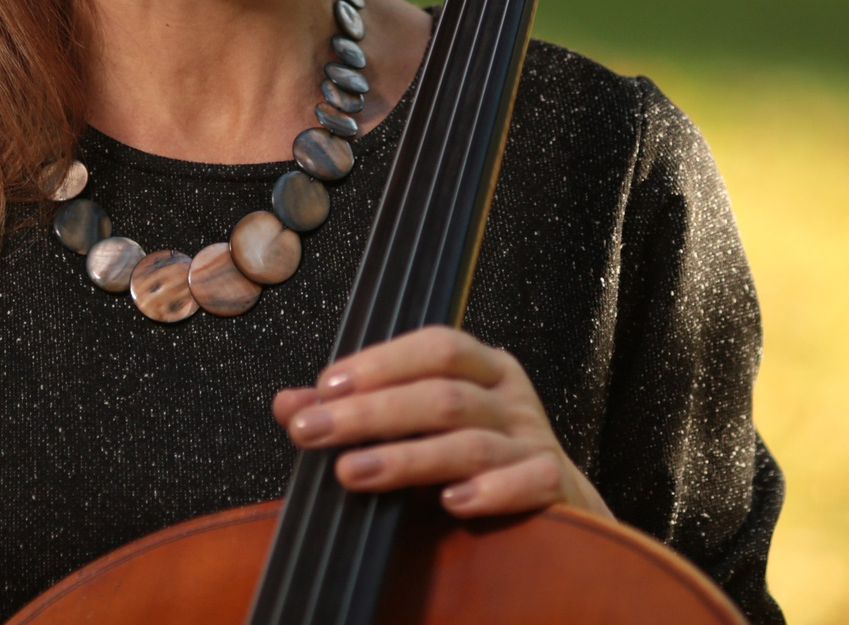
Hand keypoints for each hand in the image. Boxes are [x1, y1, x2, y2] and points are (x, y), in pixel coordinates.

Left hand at [274, 326, 608, 519]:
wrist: (558, 502)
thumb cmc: (479, 454)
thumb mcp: (421, 424)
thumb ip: (358, 412)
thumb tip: (290, 405)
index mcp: (482, 368)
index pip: (436, 347)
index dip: (381, 363)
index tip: (326, 386)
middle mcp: (507, 397)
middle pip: (441, 395)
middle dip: (371, 413)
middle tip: (314, 431)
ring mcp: (532, 440)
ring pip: (470, 442)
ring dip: (407, 457)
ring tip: (352, 472)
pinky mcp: (553, 486)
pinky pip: (526, 483)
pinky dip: (489, 492)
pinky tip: (450, 502)